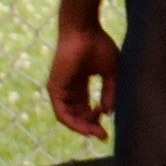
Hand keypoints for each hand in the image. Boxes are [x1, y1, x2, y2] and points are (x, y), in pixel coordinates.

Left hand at [48, 13, 119, 140]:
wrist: (84, 30)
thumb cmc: (98, 45)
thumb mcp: (110, 72)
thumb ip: (110, 92)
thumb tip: (109, 112)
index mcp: (81, 83)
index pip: (86, 108)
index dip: (97, 119)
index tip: (109, 128)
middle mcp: (69, 88)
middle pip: (78, 115)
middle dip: (91, 127)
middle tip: (103, 135)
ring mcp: (61, 89)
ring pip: (69, 117)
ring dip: (82, 127)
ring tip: (96, 132)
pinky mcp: (55, 89)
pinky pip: (61, 113)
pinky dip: (73, 122)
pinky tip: (86, 126)